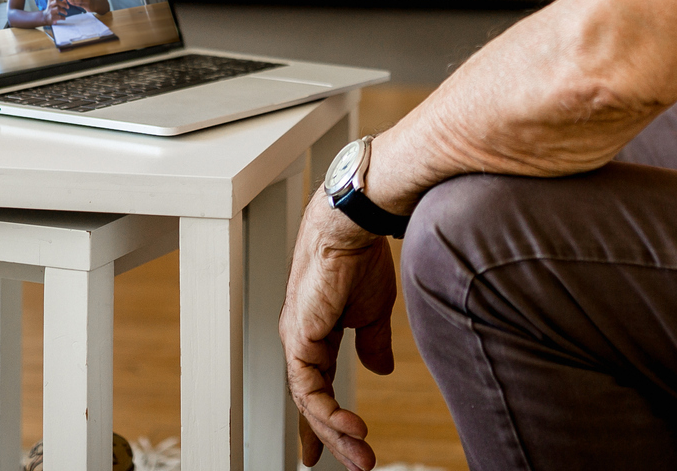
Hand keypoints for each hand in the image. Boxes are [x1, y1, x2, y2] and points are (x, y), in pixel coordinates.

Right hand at [44, 0, 74, 20]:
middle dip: (63, 4)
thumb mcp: (54, 4)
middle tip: (68, 7)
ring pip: (58, 9)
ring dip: (63, 11)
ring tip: (66, 13)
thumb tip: (66, 0)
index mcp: (50, 1)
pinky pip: (59, 16)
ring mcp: (50, 11)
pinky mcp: (52, 17)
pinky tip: (64, 18)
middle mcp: (50, 5)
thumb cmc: (51, 9)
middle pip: (56, 1)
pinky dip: (62, 17)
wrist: (45, 17)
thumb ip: (60, 2)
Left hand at [282, 199, 397, 469]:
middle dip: (329, 436)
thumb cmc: (362, 259)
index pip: (316, 386)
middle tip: (352, 464)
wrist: (354, 229)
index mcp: (316, 333)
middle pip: (311, 401)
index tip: (332, 446)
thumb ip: (373, 343)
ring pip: (310, 402)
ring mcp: (297, 341)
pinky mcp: (299, 339)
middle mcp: (301, 340)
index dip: (324, 419)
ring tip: (361, 456)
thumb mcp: (373, 312)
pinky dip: (329, 413)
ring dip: (337, 432)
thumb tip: (380, 369)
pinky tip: (351, 428)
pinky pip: (310, 389)